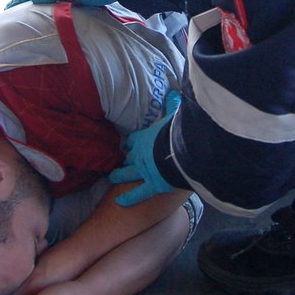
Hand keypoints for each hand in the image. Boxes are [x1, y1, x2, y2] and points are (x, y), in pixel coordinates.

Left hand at [110, 90, 180, 206]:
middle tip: (123, 160)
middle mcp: (140, 154)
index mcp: (144, 138)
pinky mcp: (152, 185)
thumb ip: (173, 105)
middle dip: (126, 158)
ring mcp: (144, 171)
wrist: (181, 152)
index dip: (131, 142)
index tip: (129, 144)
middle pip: (129, 156)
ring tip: (113, 177)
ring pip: (127, 173)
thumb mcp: (174, 116)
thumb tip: (174, 92)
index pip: (133, 140)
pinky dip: (129, 198)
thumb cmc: (177, 132)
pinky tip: (119, 202)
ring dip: (120, 175)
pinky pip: (138, 193)